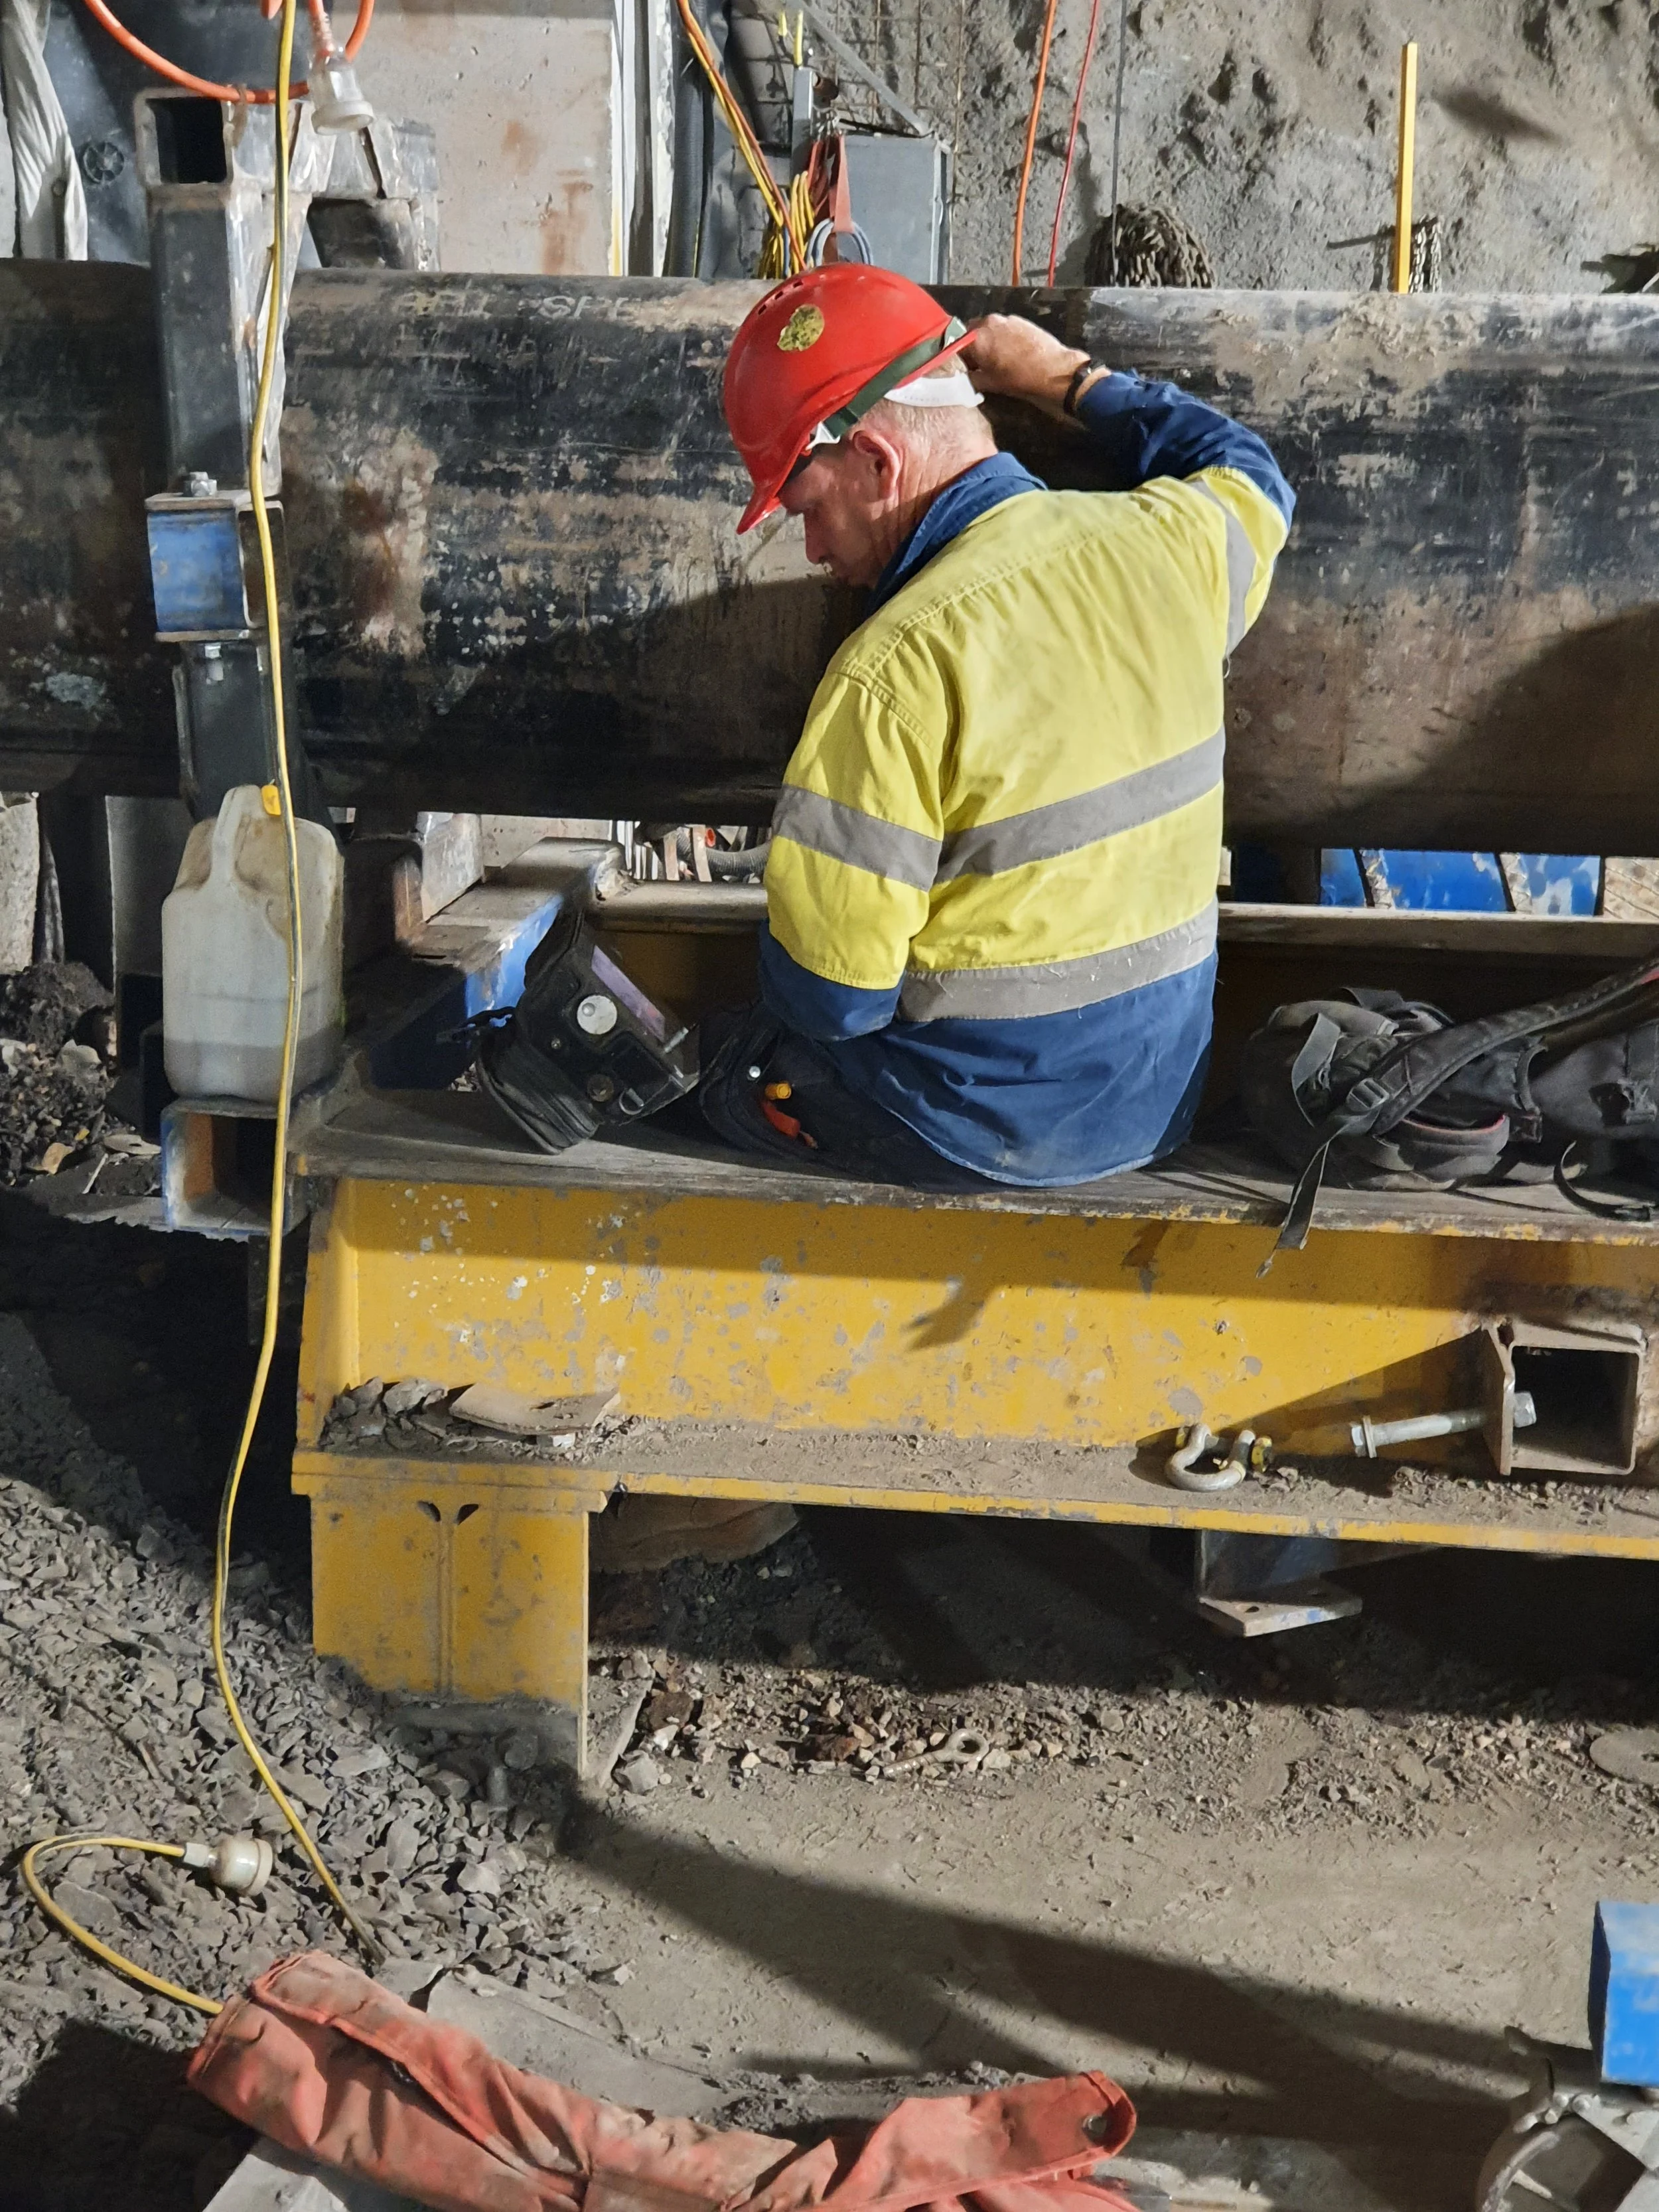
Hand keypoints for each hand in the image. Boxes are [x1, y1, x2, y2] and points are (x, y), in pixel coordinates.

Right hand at [960, 313, 1104, 417]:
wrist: (1053, 369)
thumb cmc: (1019, 378)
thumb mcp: (989, 384)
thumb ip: (970, 378)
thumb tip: (962, 377)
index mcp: (976, 338)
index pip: (954, 344)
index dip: (957, 357)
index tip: (962, 367)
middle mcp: (987, 323)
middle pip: (970, 332)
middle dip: (971, 346)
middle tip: (979, 364)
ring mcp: (1005, 319)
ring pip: (987, 329)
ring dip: (987, 341)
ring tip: (996, 358)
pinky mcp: (1019, 320)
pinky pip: (1002, 327)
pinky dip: (1001, 337)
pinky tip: (1010, 351)